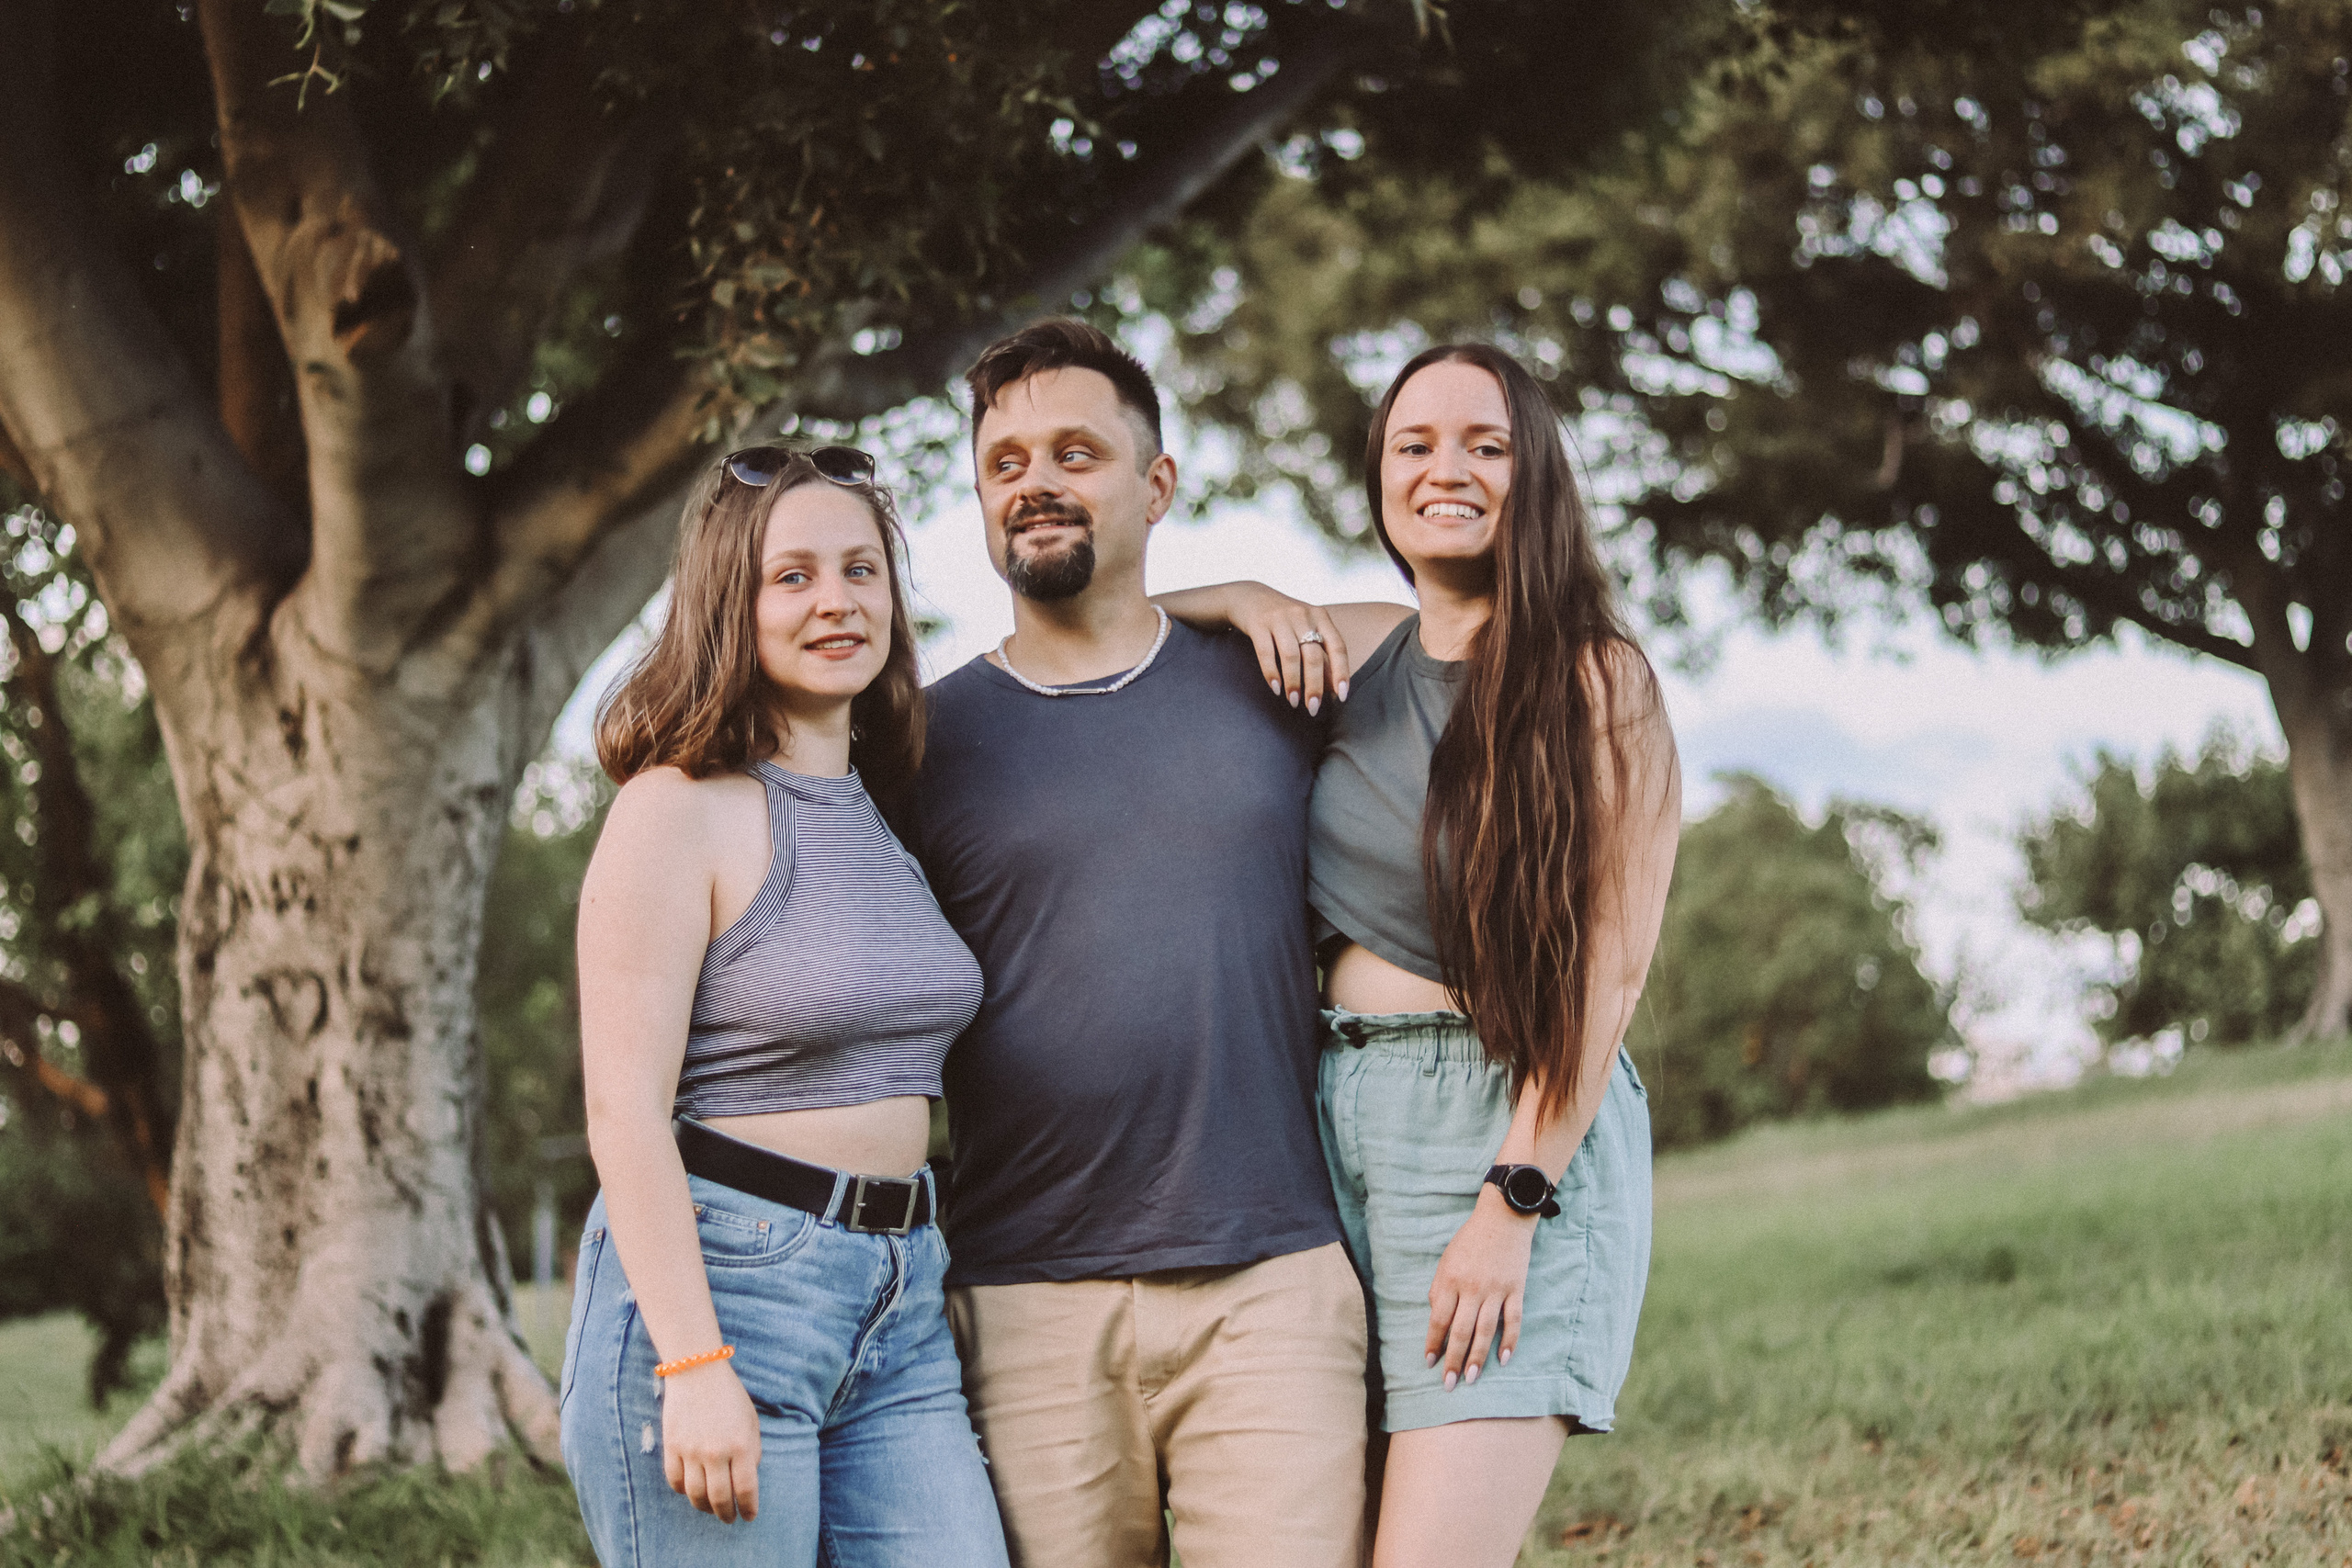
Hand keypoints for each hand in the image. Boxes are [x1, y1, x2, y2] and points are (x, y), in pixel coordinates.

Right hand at [661, 1359, 761, 1522]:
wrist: (698, 1372)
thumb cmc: (730, 1397)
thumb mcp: (751, 1422)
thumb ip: (752, 1452)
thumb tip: (747, 1481)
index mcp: (741, 1445)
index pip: (746, 1489)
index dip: (749, 1508)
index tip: (749, 1516)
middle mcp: (716, 1452)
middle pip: (720, 1498)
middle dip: (727, 1514)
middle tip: (730, 1519)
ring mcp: (691, 1451)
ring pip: (695, 1495)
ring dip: (704, 1507)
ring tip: (711, 1509)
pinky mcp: (671, 1447)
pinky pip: (675, 1481)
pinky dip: (683, 1491)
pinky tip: (691, 1491)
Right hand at [1227, 584, 1352, 714]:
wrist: (1250, 597)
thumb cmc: (1285, 621)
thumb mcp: (1306, 628)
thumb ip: (1320, 654)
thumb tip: (1334, 689)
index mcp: (1320, 617)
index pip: (1337, 647)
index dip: (1341, 672)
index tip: (1342, 696)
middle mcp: (1302, 615)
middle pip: (1313, 656)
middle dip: (1314, 686)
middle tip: (1312, 708)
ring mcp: (1280, 618)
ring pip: (1291, 656)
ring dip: (1293, 683)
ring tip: (1293, 702)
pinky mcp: (1258, 623)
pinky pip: (1266, 652)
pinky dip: (1271, 673)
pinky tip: (1275, 689)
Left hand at [1425, 1187, 1537, 1388]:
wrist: (1503, 1218)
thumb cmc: (1470, 1241)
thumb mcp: (1446, 1260)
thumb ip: (1440, 1289)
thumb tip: (1437, 1318)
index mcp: (1450, 1280)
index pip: (1439, 1319)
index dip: (1433, 1343)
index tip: (1429, 1362)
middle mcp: (1472, 1287)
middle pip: (1462, 1331)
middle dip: (1454, 1360)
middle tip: (1449, 1384)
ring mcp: (1496, 1289)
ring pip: (1486, 1331)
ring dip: (1478, 1358)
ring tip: (1471, 1379)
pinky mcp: (1516, 1289)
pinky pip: (1513, 1320)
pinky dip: (1509, 1341)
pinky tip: (1503, 1359)